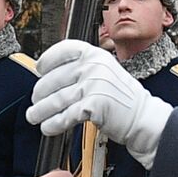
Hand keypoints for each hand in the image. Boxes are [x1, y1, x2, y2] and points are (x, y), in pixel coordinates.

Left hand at [27, 40, 172, 168]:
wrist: (143, 118)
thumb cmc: (124, 100)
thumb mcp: (106, 73)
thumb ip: (83, 70)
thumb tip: (52, 77)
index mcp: (96, 55)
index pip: (65, 49)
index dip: (48, 59)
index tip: (40, 69)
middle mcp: (94, 66)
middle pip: (55, 78)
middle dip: (40, 93)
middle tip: (35, 102)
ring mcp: (94, 84)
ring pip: (57, 99)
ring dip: (41, 111)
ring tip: (34, 116)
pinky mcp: (94, 105)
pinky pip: (65, 116)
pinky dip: (53, 124)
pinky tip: (48, 127)